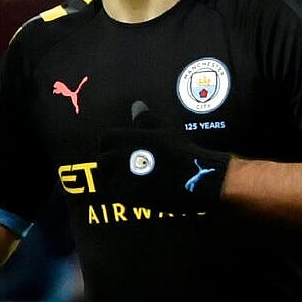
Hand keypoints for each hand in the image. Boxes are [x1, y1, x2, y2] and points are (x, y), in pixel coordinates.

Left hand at [97, 101, 230, 211]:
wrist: (197, 179)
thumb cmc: (182, 153)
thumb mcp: (164, 132)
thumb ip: (145, 120)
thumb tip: (136, 105)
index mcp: (130, 137)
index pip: (106, 138)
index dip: (109, 145)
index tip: (116, 151)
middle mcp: (123, 155)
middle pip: (103, 160)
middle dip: (110, 165)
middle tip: (123, 169)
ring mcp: (125, 177)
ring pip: (109, 179)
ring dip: (115, 180)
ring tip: (131, 181)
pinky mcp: (130, 196)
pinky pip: (119, 194)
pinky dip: (125, 193)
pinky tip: (139, 191)